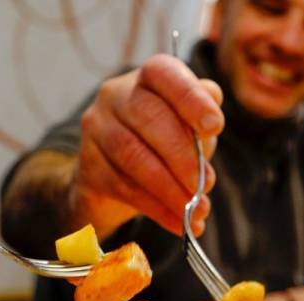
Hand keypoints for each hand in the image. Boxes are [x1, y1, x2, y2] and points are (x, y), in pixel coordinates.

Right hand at [71, 54, 224, 237]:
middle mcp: (115, 96)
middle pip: (148, 118)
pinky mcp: (88, 166)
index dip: (190, 97)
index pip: (164, 73)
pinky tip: (178, 223)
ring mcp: (96, 130)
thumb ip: (202, 117)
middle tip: (205, 184)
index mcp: (146, 78)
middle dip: (182, 156)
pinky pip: (123, 187)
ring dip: (169, 188)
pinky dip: (156, 208)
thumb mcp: (189, 126)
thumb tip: (212, 116)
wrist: (114, 180)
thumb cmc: (162, 144)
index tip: (214, 126)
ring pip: (133, 156)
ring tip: (195, 210)